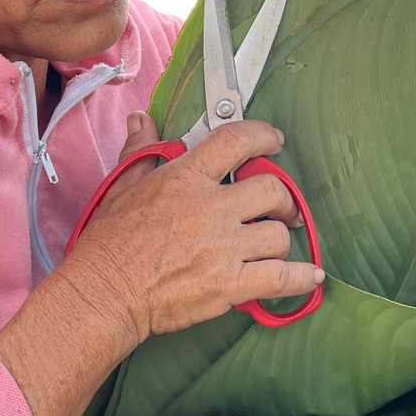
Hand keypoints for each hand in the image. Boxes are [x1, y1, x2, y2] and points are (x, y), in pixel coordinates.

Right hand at [61, 113, 323, 342]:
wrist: (105, 294)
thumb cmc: (108, 245)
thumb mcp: (120, 188)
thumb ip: (141, 152)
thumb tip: (144, 121)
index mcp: (184, 179)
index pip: (235, 141)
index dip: (263, 135)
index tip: (274, 141)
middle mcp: (210, 209)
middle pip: (272, 189)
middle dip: (282, 198)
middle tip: (280, 207)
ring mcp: (223, 248)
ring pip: (278, 235)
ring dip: (280, 240)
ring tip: (273, 246)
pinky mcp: (229, 285)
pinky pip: (281, 278)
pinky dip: (300, 278)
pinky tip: (310, 277)